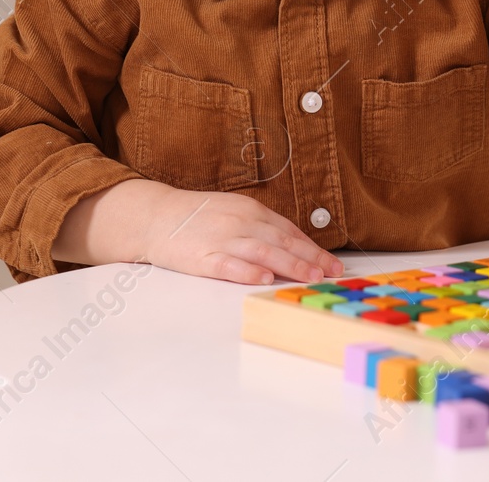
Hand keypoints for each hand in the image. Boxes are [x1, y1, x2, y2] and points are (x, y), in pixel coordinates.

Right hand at [53, 178, 344, 284]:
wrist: (155, 216)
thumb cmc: (197, 217)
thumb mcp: (234, 212)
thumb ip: (261, 226)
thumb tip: (292, 245)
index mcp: (250, 211)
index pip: (289, 230)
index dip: (313, 248)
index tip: (333, 264)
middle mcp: (241, 222)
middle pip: (282, 241)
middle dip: (310, 259)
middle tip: (331, 274)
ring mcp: (222, 239)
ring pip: (263, 252)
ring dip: (290, 265)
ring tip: (310, 277)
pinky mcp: (202, 257)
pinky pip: (229, 265)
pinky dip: (248, 271)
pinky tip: (264, 279)